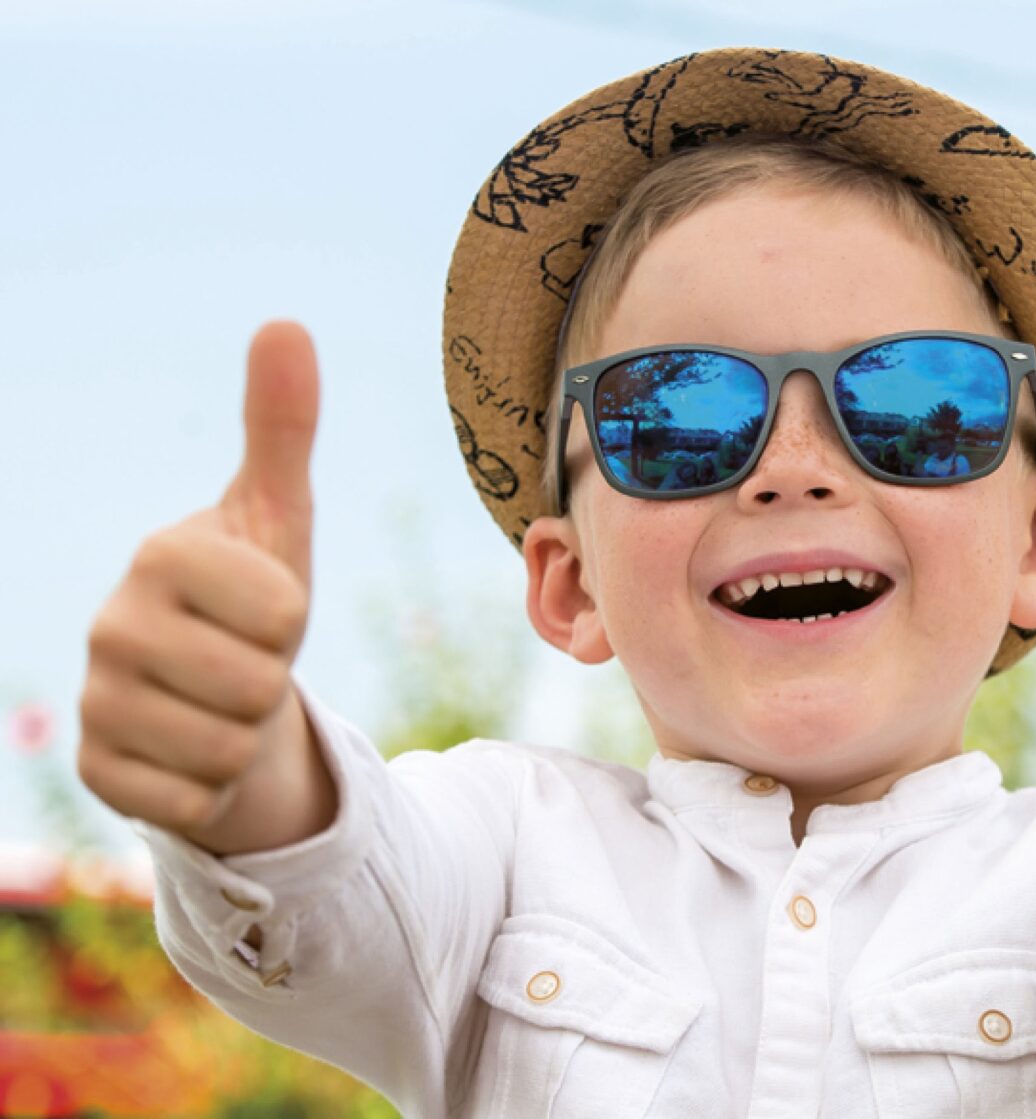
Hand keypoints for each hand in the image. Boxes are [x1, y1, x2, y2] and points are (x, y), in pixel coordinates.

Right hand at [78, 321, 320, 838]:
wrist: (223, 688)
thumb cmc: (255, 595)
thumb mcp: (281, 515)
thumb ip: (282, 426)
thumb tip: (286, 322)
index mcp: (160, 555)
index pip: (279, 610)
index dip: (291, 617)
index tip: (262, 605)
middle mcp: (108, 625)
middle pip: (255, 684)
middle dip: (273, 681)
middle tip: (245, 660)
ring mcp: (94, 703)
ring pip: (227, 747)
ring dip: (246, 733)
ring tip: (222, 701)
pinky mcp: (97, 773)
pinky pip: (195, 800)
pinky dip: (214, 785)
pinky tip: (193, 750)